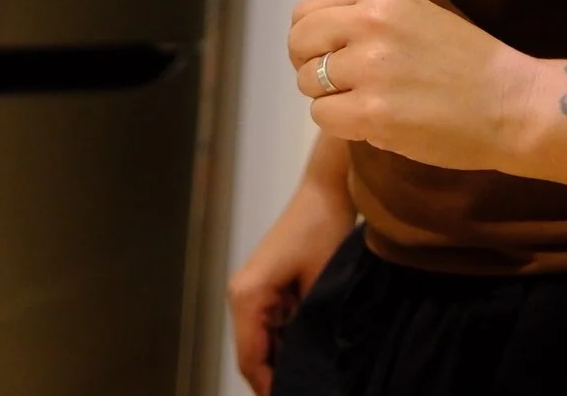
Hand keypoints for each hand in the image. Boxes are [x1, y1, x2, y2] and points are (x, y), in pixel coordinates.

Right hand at [226, 170, 353, 395]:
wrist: (326, 190)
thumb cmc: (324, 230)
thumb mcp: (319, 286)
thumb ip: (306, 328)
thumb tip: (307, 366)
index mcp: (247, 296)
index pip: (251, 359)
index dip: (271, 387)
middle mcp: (240, 294)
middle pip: (252, 353)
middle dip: (276, 375)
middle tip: (310, 388)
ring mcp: (249, 289)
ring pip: (261, 341)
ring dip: (282, 359)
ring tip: (312, 376)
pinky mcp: (263, 284)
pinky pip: (268, 325)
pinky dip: (285, 340)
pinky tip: (310, 351)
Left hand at [287, 0, 541, 173]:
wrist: (511, 102)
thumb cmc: (466, 62)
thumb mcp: (413, 14)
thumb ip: (366, 18)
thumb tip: (312, 37)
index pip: (306, 13)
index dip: (310, 40)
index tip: (327, 56)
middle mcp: (369, 21)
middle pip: (298, 44)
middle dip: (309, 67)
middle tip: (340, 86)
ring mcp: (369, 67)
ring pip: (308, 84)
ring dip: (331, 99)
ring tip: (369, 103)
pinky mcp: (373, 111)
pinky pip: (324, 116)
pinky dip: (342, 124)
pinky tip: (374, 122)